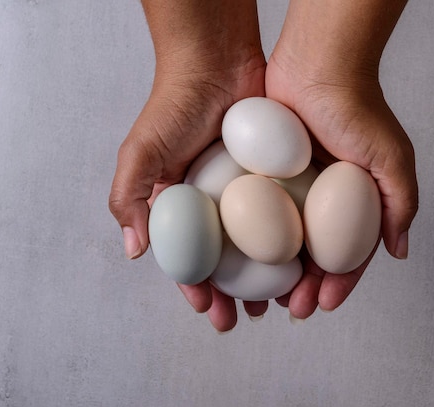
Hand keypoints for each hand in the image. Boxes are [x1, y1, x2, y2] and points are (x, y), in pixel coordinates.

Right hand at [108, 0, 265, 331]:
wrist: (217, 61)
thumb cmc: (173, 105)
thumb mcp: (141, 151)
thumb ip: (128, 197)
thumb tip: (135, 251)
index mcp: (182, 206)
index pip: (189, 259)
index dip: (198, 289)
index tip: (213, 312)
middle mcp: (217, 204)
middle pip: (229, 261)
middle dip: (238, 294)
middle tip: (251, 318)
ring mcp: (249, 193)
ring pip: (262, 246)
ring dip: (270, 276)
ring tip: (283, 300)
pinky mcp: (277, 177)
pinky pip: (287, 215)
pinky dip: (294, 240)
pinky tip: (305, 261)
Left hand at [264, 24, 418, 320]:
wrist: (317, 64)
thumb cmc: (359, 109)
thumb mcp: (393, 160)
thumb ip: (401, 205)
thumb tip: (399, 252)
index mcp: (356, 201)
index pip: (349, 254)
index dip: (339, 283)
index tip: (323, 304)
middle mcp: (324, 199)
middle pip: (313, 254)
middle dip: (305, 286)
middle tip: (292, 309)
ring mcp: (294, 188)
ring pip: (283, 241)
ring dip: (275, 272)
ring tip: (263, 297)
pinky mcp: (264, 173)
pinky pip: (257, 214)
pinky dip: (251, 240)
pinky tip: (241, 260)